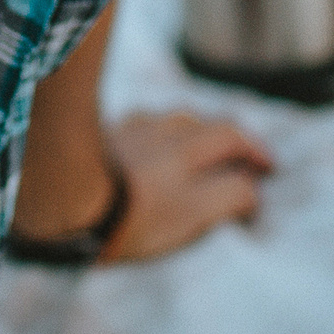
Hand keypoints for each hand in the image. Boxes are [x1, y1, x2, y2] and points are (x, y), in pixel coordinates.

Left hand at [97, 111, 272, 262]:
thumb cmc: (132, 214)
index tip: (269, 169)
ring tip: (201, 141)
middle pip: (204, 123)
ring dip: (194, 128)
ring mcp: (129, 131)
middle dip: (230, 136)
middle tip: (243, 153)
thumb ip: (228, 197)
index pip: (233, 139)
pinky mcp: (101, 137)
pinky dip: (156, 130)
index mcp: (187, 151)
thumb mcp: (191, 214)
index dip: (255, 153)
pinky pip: (138, 124)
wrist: (64, 197)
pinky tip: (150, 138)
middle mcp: (161, 133)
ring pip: (170, 119)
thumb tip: (252, 190)